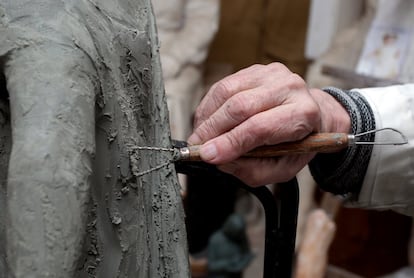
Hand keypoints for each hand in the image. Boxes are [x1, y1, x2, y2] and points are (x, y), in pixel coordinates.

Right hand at [188, 63, 349, 185]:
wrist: (311, 116)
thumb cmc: (295, 145)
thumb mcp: (280, 169)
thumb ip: (250, 169)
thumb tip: (217, 159)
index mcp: (303, 114)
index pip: (260, 127)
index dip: (229, 142)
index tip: (207, 155)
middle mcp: (291, 87)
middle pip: (240, 106)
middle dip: (212, 129)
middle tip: (197, 147)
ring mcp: (272, 74)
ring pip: (227, 92)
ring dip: (207, 118)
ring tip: (200, 137)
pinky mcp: (255, 70)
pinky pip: (222, 86)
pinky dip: (209, 106)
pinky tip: (206, 122)